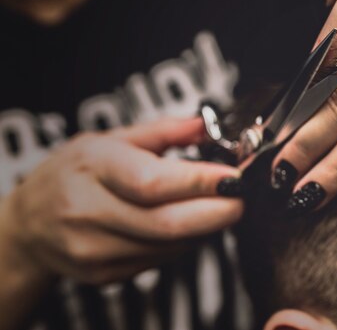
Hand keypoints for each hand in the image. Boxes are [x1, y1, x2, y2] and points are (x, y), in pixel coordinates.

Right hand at [0, 118, 241, 284]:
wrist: (30, 222)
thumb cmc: (76, 172)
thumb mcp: (111, 138)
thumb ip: (164, 131)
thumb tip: (207, 125)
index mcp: (92, 168)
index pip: (152, 182)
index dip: (200, 183)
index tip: (234, 177)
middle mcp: (87, 212)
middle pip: (166, 224)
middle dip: (216, 213)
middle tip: (242, 199)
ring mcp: (92, 250)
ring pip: (168, 246)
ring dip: (203, 228)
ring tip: (215, 206)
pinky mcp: (102, 274)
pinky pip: (159, 260)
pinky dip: (183, 243)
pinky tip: (186, 224)